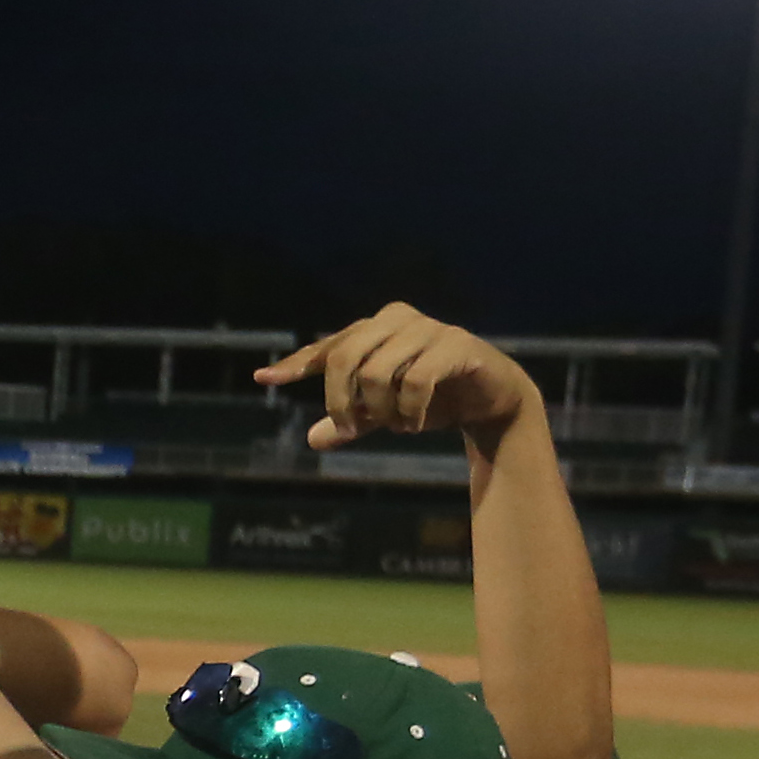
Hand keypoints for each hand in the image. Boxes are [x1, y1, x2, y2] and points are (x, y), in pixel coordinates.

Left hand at [257, 303, 535, 448]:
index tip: (264, 379)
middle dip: (341, 401)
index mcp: (375, 328)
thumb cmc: (435, 399)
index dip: (296, 364)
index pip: (327, 347)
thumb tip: (313, 439)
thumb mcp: (386, 413)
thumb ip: (353, 421)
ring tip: (398, 426)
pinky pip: (416, 381)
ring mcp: (428, 329)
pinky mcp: (456, 345)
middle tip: (351, 429)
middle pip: (344, 358)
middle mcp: (397, 320)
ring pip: (378, 372)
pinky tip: (415, 424)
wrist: (493, 399)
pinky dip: (409, 410)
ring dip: (382, 411)